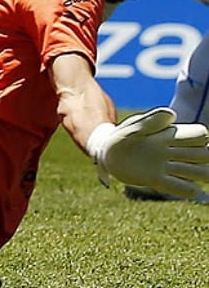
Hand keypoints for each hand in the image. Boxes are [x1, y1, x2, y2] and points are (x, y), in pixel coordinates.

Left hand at [86, 107, 208, 198]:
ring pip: (197, 172)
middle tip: (189, 157)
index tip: (185, 138)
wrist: (106, 153)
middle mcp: (171, 151)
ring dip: (200, 174)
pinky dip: (187, 189)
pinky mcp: (156, 180)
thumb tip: (173, 115)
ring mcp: (165, 166)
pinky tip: (189, 189)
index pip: (199, 135)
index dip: (199, 137)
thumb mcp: (133, 126)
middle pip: (203, 154)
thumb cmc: (121, 136)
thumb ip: (151, 121)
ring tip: (193, 173)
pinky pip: (179, 187)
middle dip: (203, 156)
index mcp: (168, 135)